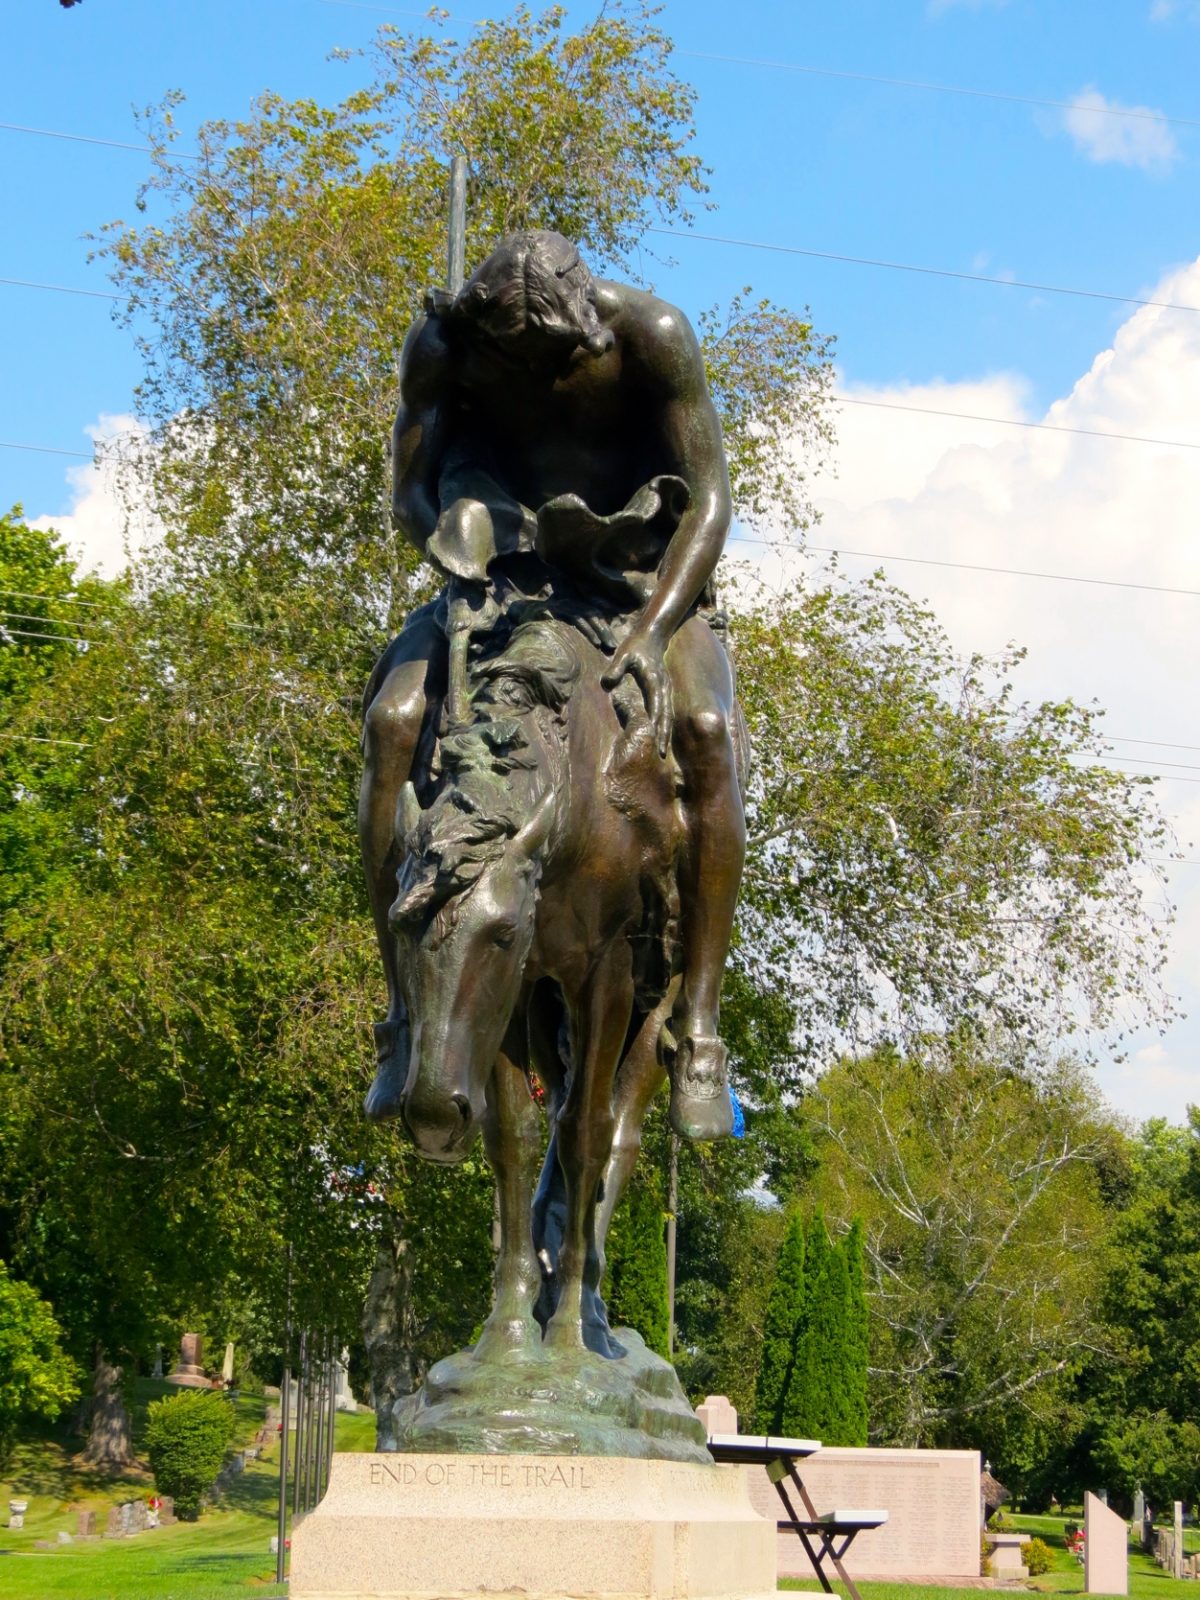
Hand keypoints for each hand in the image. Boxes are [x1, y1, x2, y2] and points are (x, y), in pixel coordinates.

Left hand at [601, 630, 672, 755]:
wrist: (653, 635)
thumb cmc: (636, 645)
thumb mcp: (623, 654)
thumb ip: (616, 668)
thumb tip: (607, 683)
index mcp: (654, 681)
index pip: (656, 706)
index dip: (655, 723)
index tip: (654, 738)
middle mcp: (664, 688)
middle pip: (666, 715)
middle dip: (664, 734)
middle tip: (661, 754)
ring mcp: (666, 689)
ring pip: (668, 715)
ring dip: (666, 733)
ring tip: (663, 750)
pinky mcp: (664, 690)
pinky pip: (666, 711)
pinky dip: (665, 725)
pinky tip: (662, 736)